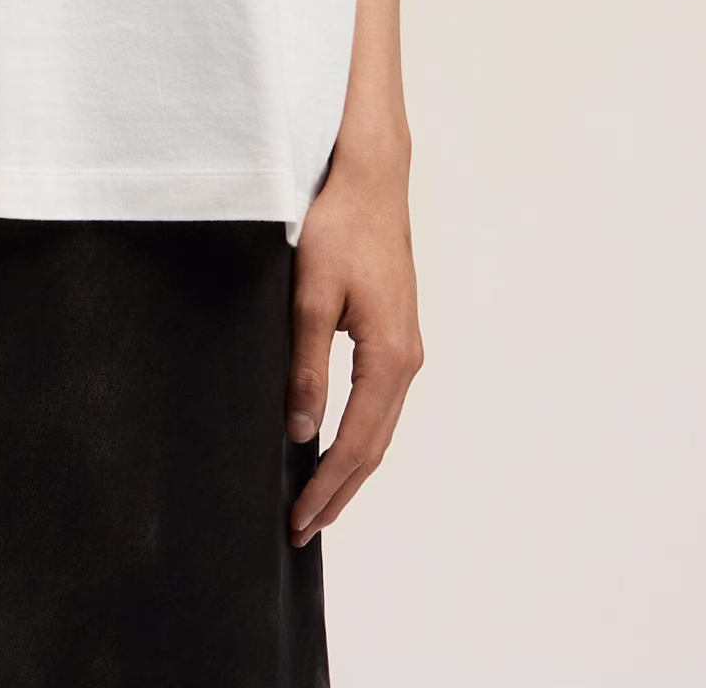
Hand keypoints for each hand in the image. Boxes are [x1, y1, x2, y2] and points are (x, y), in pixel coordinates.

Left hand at [286, 144, 422, 543]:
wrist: (369, 177)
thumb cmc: (340, 226)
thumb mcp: (311, 295)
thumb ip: (307, 366)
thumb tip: (301, 430)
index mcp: (389, 357)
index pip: (356, 443)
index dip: (326, 486)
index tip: (299, 520)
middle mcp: (407, 359)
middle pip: (374, 446)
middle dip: (339, 491)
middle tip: (302, 529)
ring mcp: (405, 346)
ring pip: (380, 427)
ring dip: (350, 467)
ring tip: (318, 501)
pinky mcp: (395, 332)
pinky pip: (380, 402)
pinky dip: (359, 434)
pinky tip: (337, 442)